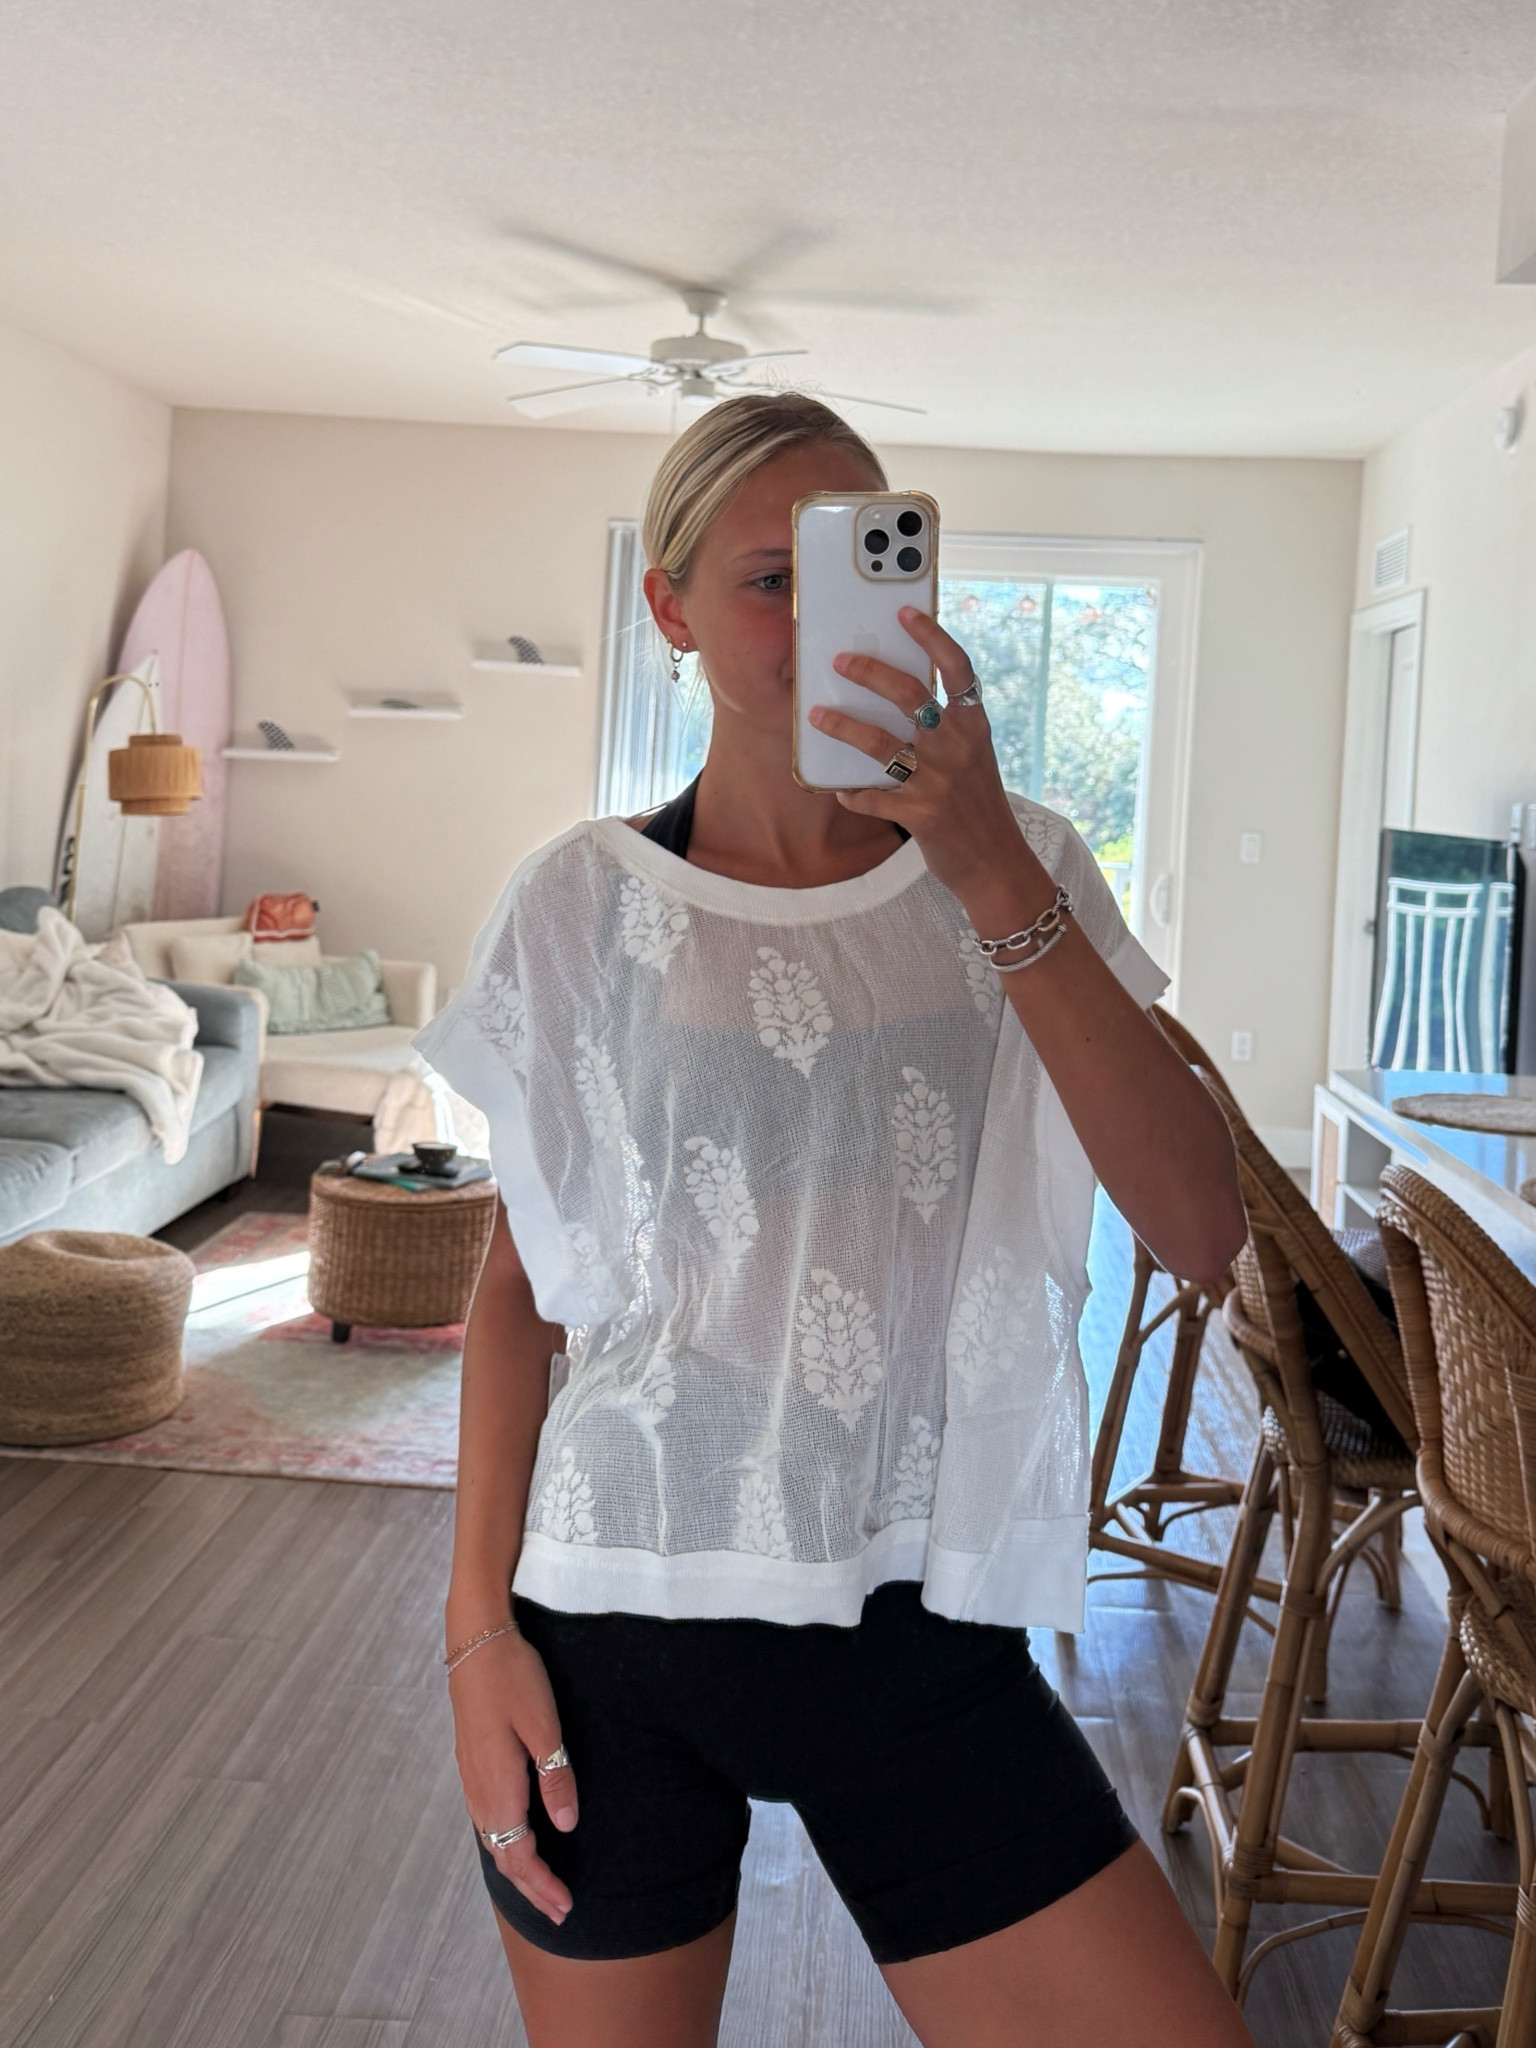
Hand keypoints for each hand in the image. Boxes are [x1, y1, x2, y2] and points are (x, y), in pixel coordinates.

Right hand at [448, 1627, 576, 1924]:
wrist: (474, 1642)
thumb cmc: (514, 1679)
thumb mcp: (544, 1726)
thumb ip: (555, 1777)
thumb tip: (566, 1825)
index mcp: (499, 1787)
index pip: (520, 1854)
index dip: (542, 1885)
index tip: (565, 1906)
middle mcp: (480, 1790)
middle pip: (503, 1855)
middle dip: (531, 1887)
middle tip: (558, 1911)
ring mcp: (471, 1777)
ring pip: (492, 1838)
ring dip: (518, 1866)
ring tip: (541, 1885)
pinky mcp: (470, 1762)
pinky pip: (485, 1819)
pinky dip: (503, 1842)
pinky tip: (515, 1839)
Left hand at [807, 606, 1037, 902]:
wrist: (996, 862)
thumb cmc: (977, 805)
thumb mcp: (973, 757)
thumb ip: (945, 728)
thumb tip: (896, 698)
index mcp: (974, 725)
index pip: (958, 668)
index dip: (932, 636)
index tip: (905, 612)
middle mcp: (958, 746)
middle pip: (909, 694)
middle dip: (869, 673)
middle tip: (840, 661)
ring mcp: (939, 780)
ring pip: (880, 744)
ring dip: (844, 727)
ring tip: (818, 717)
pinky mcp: (921, 814)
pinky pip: (872, 798)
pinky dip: (852, 795)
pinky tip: (839, 791)